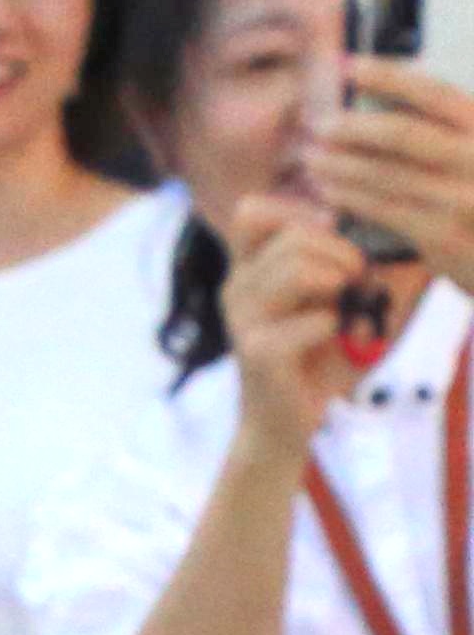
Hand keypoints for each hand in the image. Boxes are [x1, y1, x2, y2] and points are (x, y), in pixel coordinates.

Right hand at [218, 190, 386, 463]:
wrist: (286, 422)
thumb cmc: (314, 359)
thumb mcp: (336, 302)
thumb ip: (355, 266)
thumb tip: (397, 243)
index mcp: (247, 272)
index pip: (251, 213)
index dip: (296, 211)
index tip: (331, 232)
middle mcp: (236, 290)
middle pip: (292, 236)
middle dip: (341, 251)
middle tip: (358, 280)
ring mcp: (242, 321)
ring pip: (296, 269)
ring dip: (339, 282)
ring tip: (349, 305)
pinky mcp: (258, 353)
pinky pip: (315, 320)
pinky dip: (339, 326)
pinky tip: (337, 339)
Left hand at [315, 53, 473, 280]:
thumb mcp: (470, 152)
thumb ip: (440, 129)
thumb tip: (378, 95)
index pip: (435, 93)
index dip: (389, 76)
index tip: (348, 65)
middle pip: (403, 133)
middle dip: (352, 127)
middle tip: (317, 124)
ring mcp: (463, 198)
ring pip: (386, 173)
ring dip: (340, 164)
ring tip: (311, 158)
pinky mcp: (444, 235)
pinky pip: (384, 209)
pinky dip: (350, 197)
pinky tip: (327, 190)